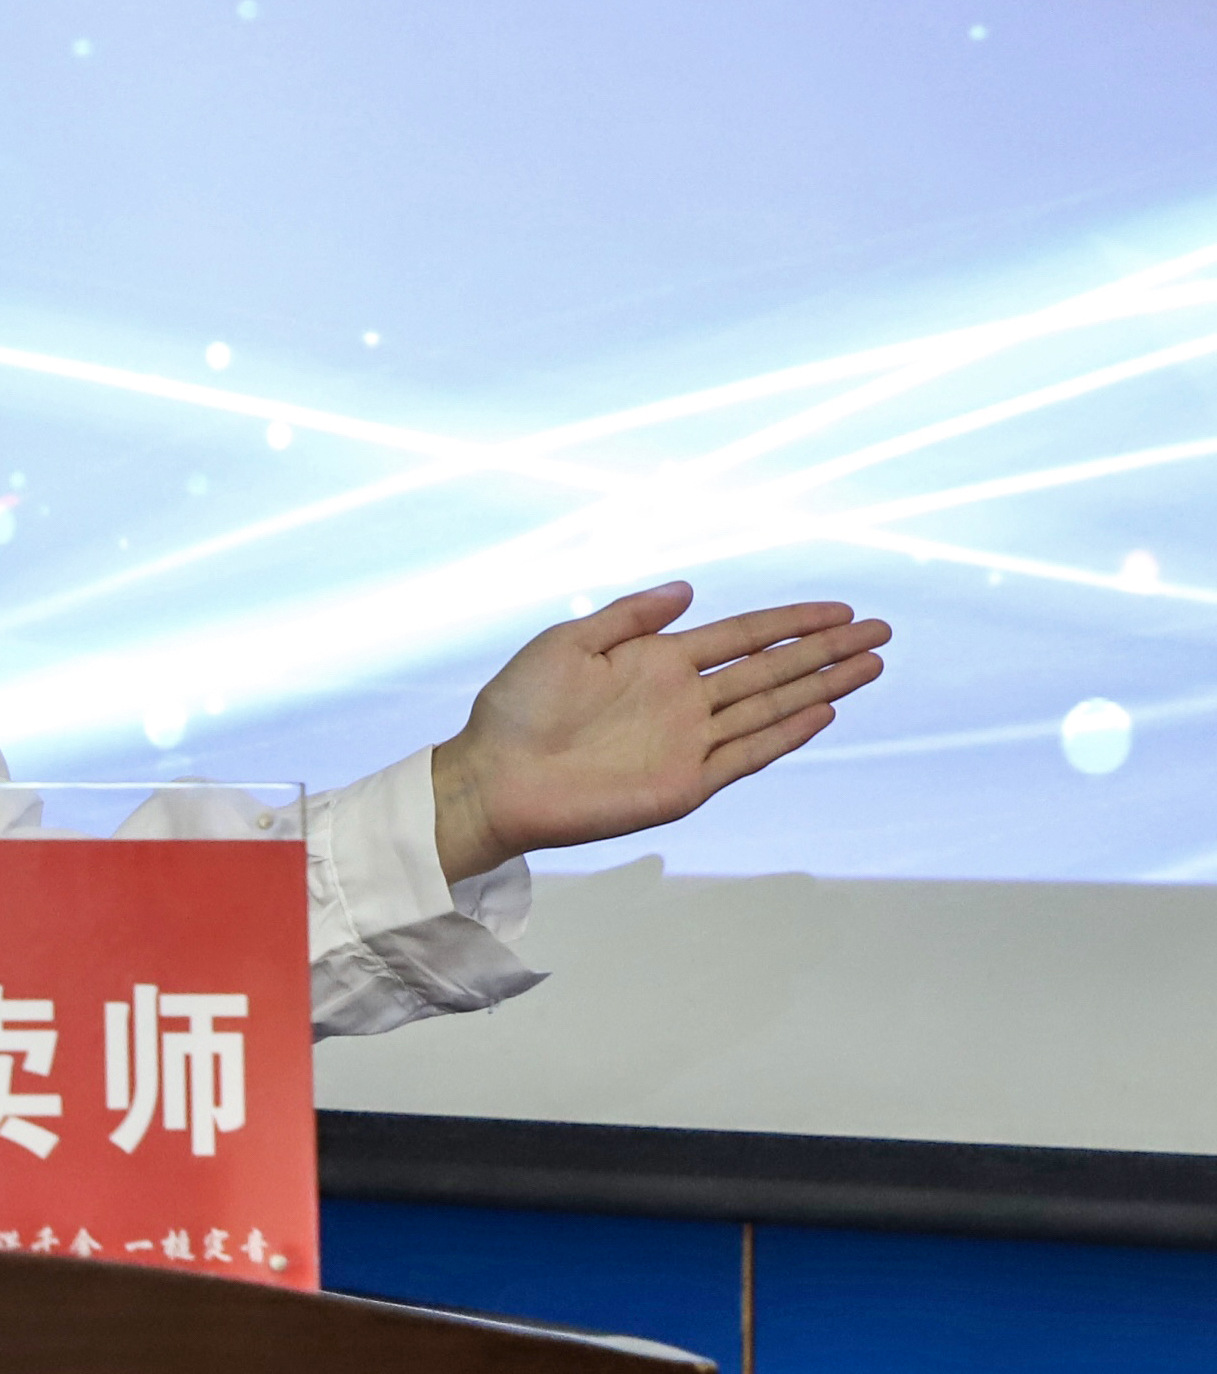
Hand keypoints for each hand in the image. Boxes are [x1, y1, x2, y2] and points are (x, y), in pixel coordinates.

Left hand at [430, 584, 890, 884]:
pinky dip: (785, 734)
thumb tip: (688, 588)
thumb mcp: (569, 642)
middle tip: (879, 630)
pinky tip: (823, 711)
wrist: (493, 776)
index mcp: (657, 661)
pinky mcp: (684, 784)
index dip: (790, 621)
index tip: (839, 608)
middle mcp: (682, 700)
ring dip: (820, 685)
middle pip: (770, 668)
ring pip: (771, 707)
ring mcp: (687, 743)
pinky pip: (746, 754)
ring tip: (870, 664)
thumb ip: (630, 616)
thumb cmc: (517, 708)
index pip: (741, 636)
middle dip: (824, 649)